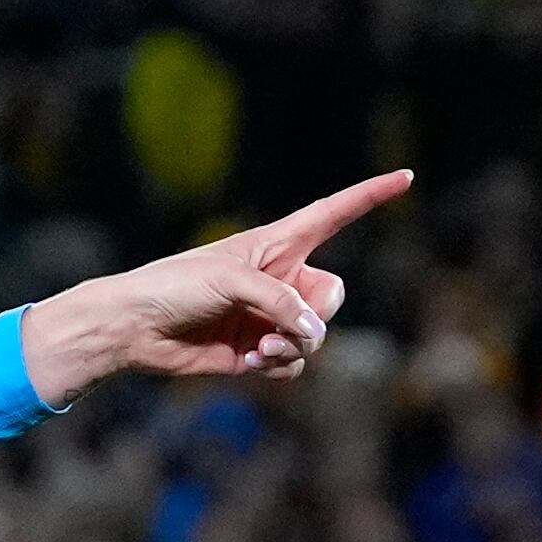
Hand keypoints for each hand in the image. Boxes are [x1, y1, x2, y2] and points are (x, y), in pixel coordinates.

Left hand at [23, 171, 411, 402]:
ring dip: (296, 345)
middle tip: (285, 325)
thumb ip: (278, 301)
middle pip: (332, 297)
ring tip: (262, 348)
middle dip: (316, 315)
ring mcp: (270, 317)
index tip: (406, 177)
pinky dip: (279, 365)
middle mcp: (282, 279)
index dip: (370, 195)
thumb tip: (311, 331)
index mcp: (279, 244)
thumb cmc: (177, 286)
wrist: (135, 328)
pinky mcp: (256, 351)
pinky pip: (293, 362)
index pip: (334, 214)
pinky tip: (250, 362)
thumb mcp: (232, 280)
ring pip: (315, 335)